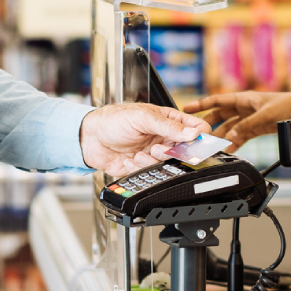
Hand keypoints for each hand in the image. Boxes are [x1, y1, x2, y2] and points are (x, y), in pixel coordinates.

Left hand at [79, 102, 203, 176]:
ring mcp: (154, 152)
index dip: (200, 136)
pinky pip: (152, 173)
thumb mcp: (143, 117)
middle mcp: (164, 137)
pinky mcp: (143, 167)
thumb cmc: (114, 119)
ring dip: (153, 160)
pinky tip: (130, 159)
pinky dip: (141, 168)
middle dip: (171, 152)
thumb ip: (169, 126)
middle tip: (157, 148)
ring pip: (168, 164)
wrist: (89, 137)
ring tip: (140, 153)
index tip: (195, 143)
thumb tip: (194, 132)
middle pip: (184, 150)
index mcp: (169, 120)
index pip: (196, 128)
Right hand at [184, 91, 290, 147]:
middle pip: (220, 115)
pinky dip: (234, 143)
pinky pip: (241, 136)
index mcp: (245, 98)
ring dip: (221, 137)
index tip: (187, 108)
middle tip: (195, 133)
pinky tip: (228, 151)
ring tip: (211, 147)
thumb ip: (246, 126)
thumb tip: (230, 137)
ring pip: (230, 128)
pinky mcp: (257, 128)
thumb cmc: (288, 106)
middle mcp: (245, 107)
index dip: (202, 104)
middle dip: (208, 124)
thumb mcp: (265, 116)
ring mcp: (250, 118)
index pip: (218, 100)